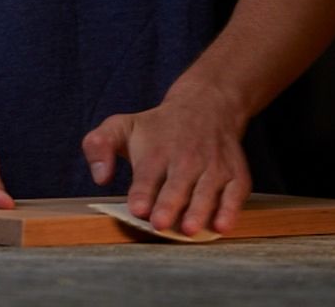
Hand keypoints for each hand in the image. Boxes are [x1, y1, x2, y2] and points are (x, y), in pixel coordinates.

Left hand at [80, 80, 249, 236]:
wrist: (206, 105)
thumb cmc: (158, 127)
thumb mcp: (121, 126)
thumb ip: (99, 147)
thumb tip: (99, 177)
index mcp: (155, 151)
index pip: (147, 175)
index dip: (142, 192)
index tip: (138, 208)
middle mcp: (185, 158)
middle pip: (177, 185)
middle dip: (168, 204)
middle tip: (160, 223)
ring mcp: (213, 166)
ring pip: (206, 190)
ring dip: (198, 210)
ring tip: (189, 229)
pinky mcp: (235, 173)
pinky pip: (236, 192)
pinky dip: (231, 208)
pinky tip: (222, 225)